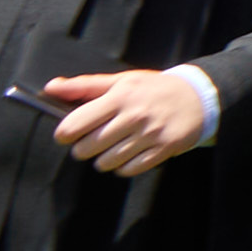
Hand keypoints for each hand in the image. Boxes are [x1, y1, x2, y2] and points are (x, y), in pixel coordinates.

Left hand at [41, 64, 214, 172]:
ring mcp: (150, 134)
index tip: (70, 133)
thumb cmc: (154, 88)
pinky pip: (129, 170)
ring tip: (113, 148)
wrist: (200, 96)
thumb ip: (84, 85)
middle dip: (84, 148)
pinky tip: (129, 154)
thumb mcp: (123, 80)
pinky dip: (124, 167)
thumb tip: (50, 88)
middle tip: (94, 141)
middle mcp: (134, 115)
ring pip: (106, 162)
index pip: (74, 125)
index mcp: (120, 96)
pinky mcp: (164, 149)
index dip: (65, 134)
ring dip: (104, 159)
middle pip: (86, 148)